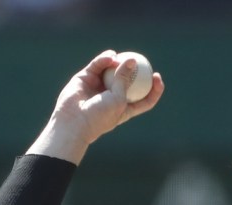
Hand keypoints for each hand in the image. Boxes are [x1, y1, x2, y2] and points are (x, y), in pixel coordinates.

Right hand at [27, 50, 164, 163]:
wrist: (74, 121)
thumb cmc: (100, 115)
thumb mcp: (118, 99)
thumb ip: (125, 80)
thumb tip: (132, 60)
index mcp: (125, 108)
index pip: (144, 99)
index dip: (154, 89)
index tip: (157, 77)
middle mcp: (113, 96)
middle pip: (129, 81)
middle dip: (137, 70)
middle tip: (143, 60)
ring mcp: (99, 86)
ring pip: (112, 71)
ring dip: (118, 63)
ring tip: (119, 59)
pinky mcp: (86, 78)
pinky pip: (97, 66)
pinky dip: (104, 60)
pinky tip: (110, 56)